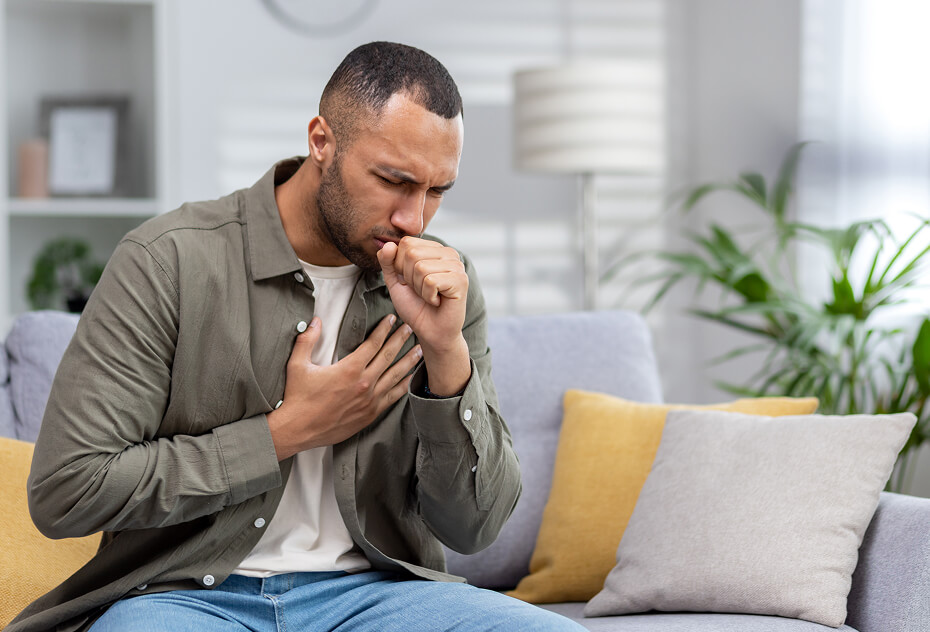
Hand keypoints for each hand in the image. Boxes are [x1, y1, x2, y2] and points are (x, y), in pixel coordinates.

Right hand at [267, 314, 421, 460]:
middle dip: (400, 340)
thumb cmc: (297, 398)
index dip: (384, 329)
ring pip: (395, 376)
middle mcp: (363, 383)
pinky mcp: (370, 414)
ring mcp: (369, 400)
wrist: (298, 429)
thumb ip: (307, 340)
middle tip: (410, 329)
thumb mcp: (297, 364)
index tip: (391, 319)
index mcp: (349, 369)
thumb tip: (315, 320)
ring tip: (418, 351)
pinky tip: (410, 379)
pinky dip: (403, 386)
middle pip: (388, 356)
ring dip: (408, 361)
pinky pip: (393, 397)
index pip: (373, 344)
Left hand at [377, 236, 467, 350]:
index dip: (400, 266)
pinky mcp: (461, 280)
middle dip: (409, 277)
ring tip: (430, 296)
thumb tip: (388, 244)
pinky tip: (437, 301)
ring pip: (420, 267)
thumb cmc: (415, 306)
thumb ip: (388, 262)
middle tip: (422, 290)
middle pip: (412, 253)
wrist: (431, 331)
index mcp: (434, 248)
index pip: (406, 243)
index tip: (412, 281)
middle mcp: (448, 253)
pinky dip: (428, 296)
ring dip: (419, 288)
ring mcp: (457, 265)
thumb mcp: (395, 281)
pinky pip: (431, 281)